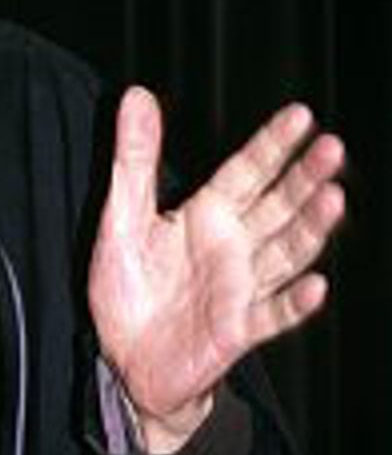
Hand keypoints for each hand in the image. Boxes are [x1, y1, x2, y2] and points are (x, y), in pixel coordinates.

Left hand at [88, 88, 344, 454]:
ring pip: (285, 253)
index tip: (301, 115)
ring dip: (310, 228)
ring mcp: (240, 288)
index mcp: (208, 214)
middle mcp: (233, 247)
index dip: (272, 145)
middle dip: (304, 178)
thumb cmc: (129, 288)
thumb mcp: (121, 217)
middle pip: (277, 206)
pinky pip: (272, 315)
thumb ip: (134, 159)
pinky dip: (294, 302)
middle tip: (332, 148)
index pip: (247, 171)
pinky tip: (317, 286)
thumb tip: (136, 95)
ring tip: (333, 199)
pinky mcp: (237, 330)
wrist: (125, 359)